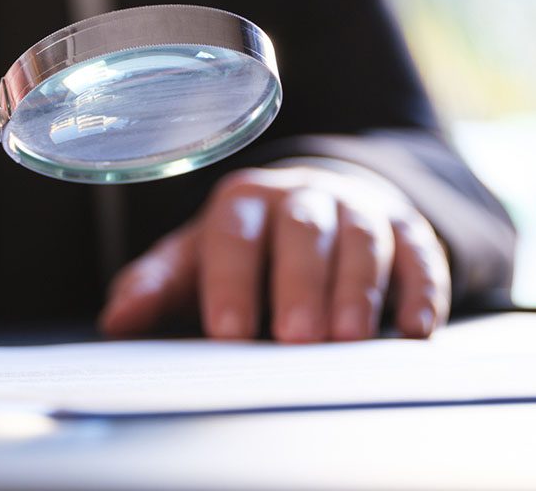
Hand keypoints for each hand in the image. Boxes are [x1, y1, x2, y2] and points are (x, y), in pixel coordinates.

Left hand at [100, 166, 451, 341]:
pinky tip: (414, 329)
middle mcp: (301, 196)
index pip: (234, 233)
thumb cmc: (247, 245)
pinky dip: (420, 291)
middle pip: (302, 231)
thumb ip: (156, 285)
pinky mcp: (407, 232)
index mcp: (242, 200)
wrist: (319, 206)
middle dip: (299, 284)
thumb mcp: (196, 258)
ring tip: (348, 339)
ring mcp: (357, 209)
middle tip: (294, 337)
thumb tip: (115, 319)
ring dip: (357, 288)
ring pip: (361, 238)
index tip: (226, 330)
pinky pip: (418, 255)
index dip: (231, 280)